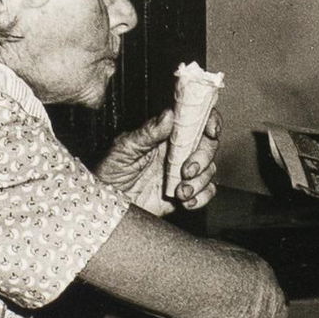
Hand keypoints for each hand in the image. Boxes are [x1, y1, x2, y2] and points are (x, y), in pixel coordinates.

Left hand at [95, 108, 220, 216]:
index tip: (211, 130)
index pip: (195, 120)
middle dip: (203, 158)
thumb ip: (148, 132)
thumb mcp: (125, 147)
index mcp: (166, 134)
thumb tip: (169, 114)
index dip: (209, 121)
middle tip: (186, 170)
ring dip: (200, 181)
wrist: (107, 203)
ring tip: (180, 191)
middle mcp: (178, 151)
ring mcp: (182, 172)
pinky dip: (202, 197)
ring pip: (209, 170)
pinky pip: (206, 192)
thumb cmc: (109, 170)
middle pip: (208, 146)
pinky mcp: (185, 193)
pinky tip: (187, 201)